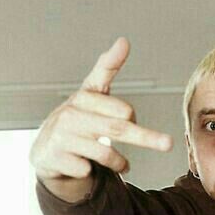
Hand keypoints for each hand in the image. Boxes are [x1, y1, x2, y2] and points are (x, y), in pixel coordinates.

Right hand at [30, 37, 172, 184]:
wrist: (46, 151)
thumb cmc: (76, 120)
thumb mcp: (91, 93)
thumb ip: (107, 68)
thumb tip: (123, 41)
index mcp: (83, 98)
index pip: (121, 109)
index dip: (132, 118)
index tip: (134, 121)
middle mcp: (70, 115)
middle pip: (119, 128)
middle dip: (148, 138)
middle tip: (168, 144)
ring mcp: (61, 137)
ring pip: (106, 153)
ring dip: (119, 163)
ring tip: (123, 165)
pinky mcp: (56, 158)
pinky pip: (87, 170)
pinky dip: (93, 173)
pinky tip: (87, 168)